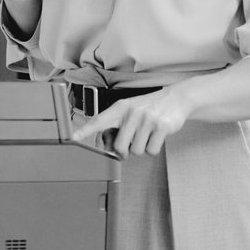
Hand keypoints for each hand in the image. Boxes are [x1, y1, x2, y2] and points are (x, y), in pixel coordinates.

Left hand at [71, 89, 192, 156]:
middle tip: (132, 143)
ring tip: (148, 134)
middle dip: (125, 151)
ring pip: (136, 151)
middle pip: (120, 146)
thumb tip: (108, 150)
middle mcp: (132, 113)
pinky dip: (153, 149)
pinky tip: (157, 137)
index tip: (72, 138)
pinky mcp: (161, 127)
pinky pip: (151, 151)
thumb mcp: (131, 113)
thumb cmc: (150, 108)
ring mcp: (147, 120)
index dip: (84, 131)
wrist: (177, 98)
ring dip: (142, 148)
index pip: (99, 121)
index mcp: (121, 108)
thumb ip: (118, 129)